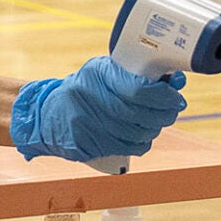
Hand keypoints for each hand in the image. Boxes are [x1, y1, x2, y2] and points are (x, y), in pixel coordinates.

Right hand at [8, 57, 187, 161]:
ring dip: (155, 129)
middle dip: (165, 113)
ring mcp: (88, 124)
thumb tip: (175, 81)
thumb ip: (136, 74)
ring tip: (155, 121)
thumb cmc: (83, 90)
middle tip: (172, 109)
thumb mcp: (103, 73)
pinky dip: (142, 143)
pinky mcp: (89, 145)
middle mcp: (90, 99)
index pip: (140, 89)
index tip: (174, 96)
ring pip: (139, 133)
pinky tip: (141, 135)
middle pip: (142, 114)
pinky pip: (129, 147)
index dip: (164, 96)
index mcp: (97, 75)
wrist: (46, 113)